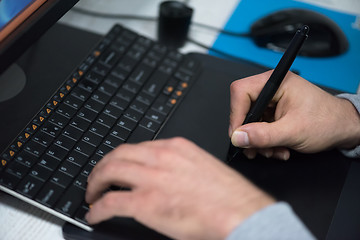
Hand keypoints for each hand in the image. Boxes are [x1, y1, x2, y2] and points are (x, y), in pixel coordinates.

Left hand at [85, 137, 273, 239]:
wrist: (242, 213)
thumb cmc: (228, 195)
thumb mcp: (201, 167)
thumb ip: (179, 166)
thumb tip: (162, 175)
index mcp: (176, 148)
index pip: (137, 147)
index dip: (121, 157)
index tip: (117, 165)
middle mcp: (161, 158)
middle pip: (118, 155)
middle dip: (102, 167)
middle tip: (97, 178)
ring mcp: (152, 178)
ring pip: (109, 172)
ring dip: (96, 183)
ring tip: (92, 194)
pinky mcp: (146, 203)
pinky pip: (110, 202)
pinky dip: (97, 208)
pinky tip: (95, 214)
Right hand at [229, 70, 359, 159]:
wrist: (343, 129)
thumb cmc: (327, 121)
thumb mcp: (293, 131)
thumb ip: (263, 135)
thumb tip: (238, 137)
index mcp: (276, 82)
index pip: (241, 92)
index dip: (236, 114)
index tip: (238, 134)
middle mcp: (272, 89)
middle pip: (244, 109)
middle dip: (250, 134)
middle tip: (255, 149)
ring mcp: (272, 102)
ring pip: (250, 122)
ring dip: (259, 141)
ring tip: (273, 151)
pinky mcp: (274, 113)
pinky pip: (259, 128)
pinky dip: (265, 142)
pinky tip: (278, 148)